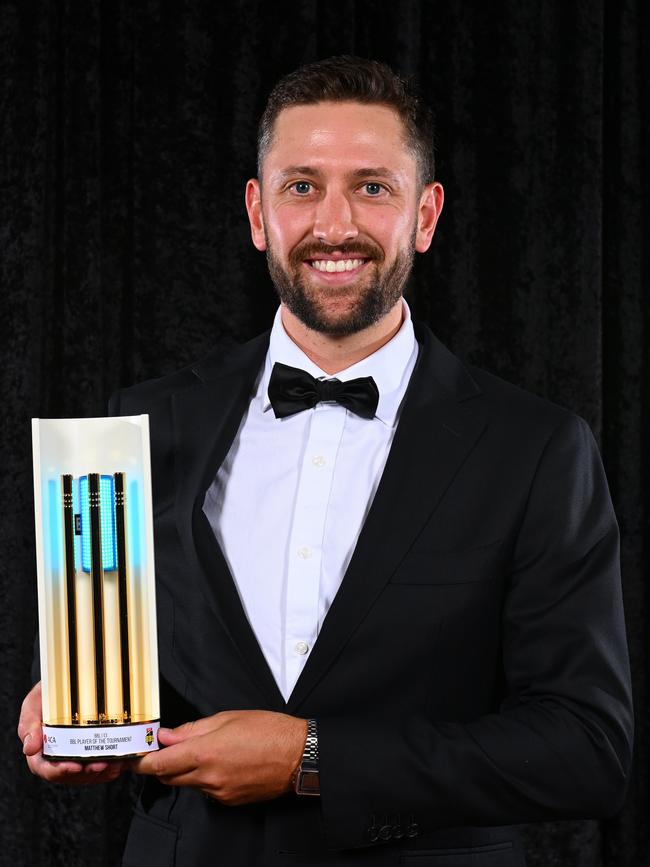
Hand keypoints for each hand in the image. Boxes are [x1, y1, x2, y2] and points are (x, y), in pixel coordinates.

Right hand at [17, 682, 128, 784]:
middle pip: (68, 776)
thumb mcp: (35, 702)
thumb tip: (29, 749)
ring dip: (99, 773)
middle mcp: (57, 756)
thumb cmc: (50, 693)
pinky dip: (109, 770)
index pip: (44, 768)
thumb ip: (29, 722)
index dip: (58, 771)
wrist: (70, 682)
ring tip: (113, 763)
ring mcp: (75, 756)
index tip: (74, 766)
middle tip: (100, 764)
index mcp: (40, 748)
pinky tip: (119, 763)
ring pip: (85, 776)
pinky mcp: (92, 753)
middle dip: (84, 773)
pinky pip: (100, 771)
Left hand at [131, 710, 307, 805]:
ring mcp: (218, 793)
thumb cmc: (269, 731)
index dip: (143, 762)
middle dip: (163, 765)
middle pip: (170, 777)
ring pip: (189, 784)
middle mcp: (208, 777)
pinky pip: (207, 791)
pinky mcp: (229, 801)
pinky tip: (222, 763)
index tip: (136, 756)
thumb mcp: (228, 718)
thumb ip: (193, 729)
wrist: (298, 756)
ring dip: (187, 770)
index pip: (160, 764)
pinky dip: (206, 778)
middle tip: (167, 749)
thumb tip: (168, 735)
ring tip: (206, 750)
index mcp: (205, 753)